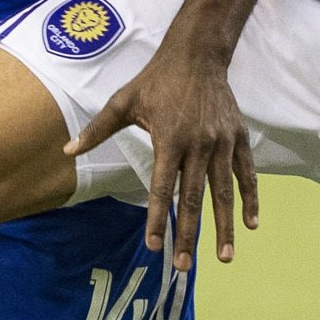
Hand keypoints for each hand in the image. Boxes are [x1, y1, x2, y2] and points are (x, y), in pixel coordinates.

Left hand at [65, 39, 257, 271]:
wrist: (198, 54)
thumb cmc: (156, 80)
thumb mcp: (122, 101)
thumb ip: (96, 130)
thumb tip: (68, 150)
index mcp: (169, 139)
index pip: (161, 188)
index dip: (156, 218)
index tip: (154, 246)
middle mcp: (198, 144)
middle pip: (194, 198)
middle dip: (190, 234)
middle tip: (185, 266)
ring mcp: (222, 142)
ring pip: (224, 192)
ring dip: (224, 226)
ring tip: (225, 256)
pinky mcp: (239, 137)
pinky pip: (246, 174)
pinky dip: (250, 199)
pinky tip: (251, 224)